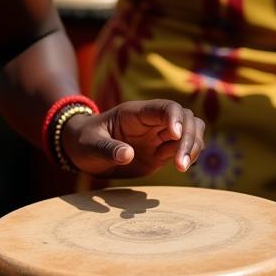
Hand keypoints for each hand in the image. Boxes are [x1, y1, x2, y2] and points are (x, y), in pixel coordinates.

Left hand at [63, 100, 204, 177]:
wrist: (83, 151)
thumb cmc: (84, 142)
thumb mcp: (90, 146)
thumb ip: (107, 149)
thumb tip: (127, 155)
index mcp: (135, 113)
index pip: (165, 107)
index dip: (175, 118)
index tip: (175, 136)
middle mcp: (151, 122)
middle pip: (185, 119)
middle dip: (189, 138)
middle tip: (181, 164)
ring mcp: (158, 136)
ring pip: (190, 131)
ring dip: (192, 147)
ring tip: (181, 168)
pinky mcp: (161, 152)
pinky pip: (184, 149)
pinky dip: (188, 156)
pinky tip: (179, 166)